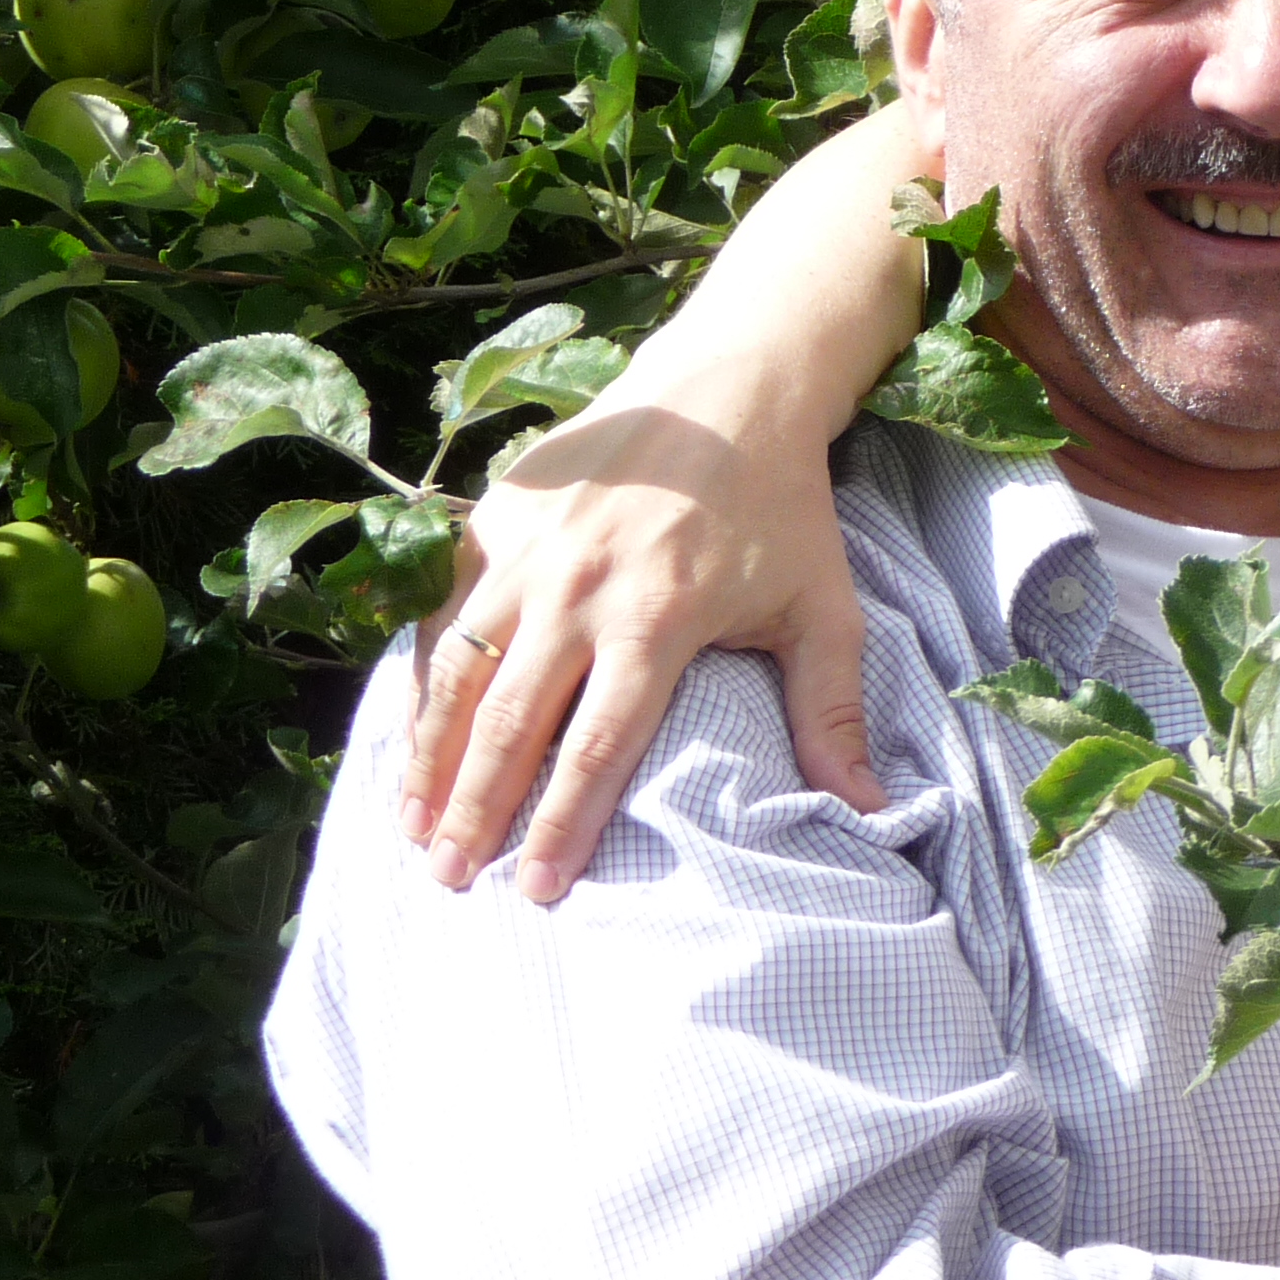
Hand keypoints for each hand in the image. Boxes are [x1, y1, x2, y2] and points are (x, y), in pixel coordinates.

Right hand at [400, 347, 877, 902]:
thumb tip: (868, 808)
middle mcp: (578, 589)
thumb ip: (832, 712)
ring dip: (428, 755)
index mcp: (656, 620)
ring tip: (410, 826)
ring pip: (459, 671)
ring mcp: (529, 550)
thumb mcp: (824, 606)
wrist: (730, 388)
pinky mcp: (497, 516)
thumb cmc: (782, 506)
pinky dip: (422, 675)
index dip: (560, 827)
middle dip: (474, 812)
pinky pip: (442, 610)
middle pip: (510, 723)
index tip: (534, 891)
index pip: (596, 749)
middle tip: (447, 881)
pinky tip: (410, 731)